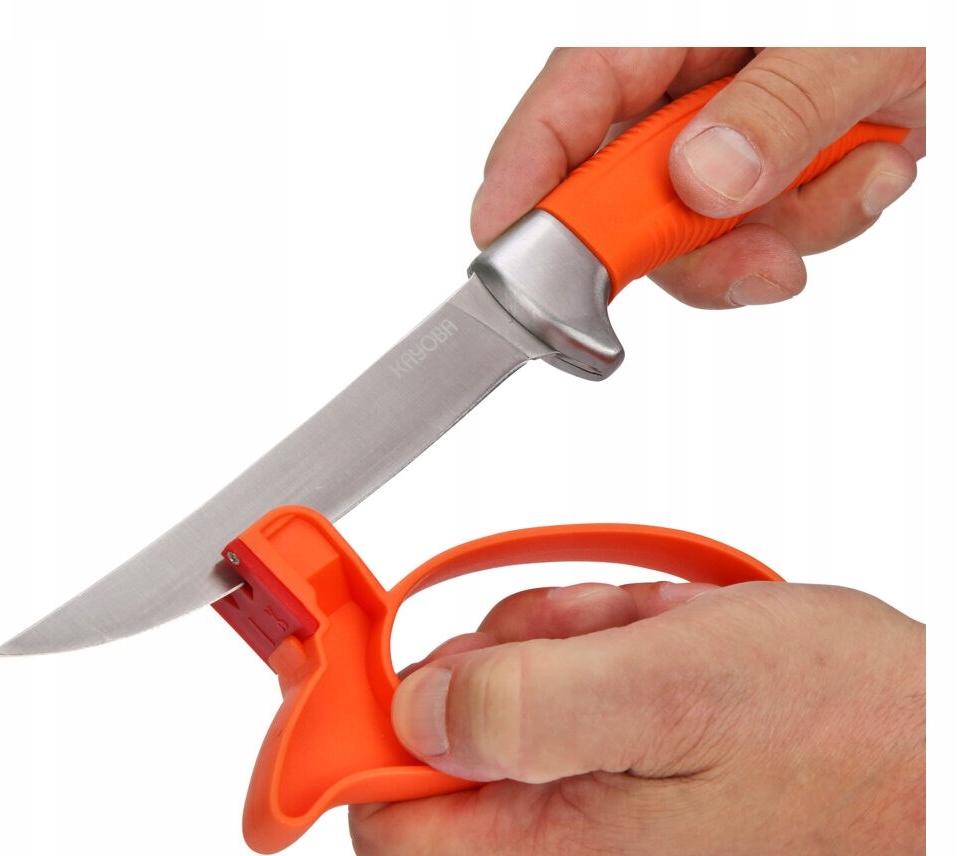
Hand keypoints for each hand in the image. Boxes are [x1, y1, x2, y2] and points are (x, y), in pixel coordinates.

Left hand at [349, 580, 924, 855]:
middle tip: (588, 635)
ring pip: (516, 707)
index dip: (364, 736)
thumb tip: (409, 713)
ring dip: (566, 647)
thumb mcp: (664, 684)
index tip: (377, 659)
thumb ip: (519, 704)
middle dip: (504, 664)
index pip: (390, 825)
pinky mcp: (640, 789)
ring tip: (653, 637)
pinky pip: (573, 703)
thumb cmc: (838, 718)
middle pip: (455, 746)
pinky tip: (665, 646)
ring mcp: (611, 827)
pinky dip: (603, 654)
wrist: (945, 736)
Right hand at [471, 47, 924, 307]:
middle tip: (765, 265)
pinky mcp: (764, 165)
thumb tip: (703, 180)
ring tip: (871, 169)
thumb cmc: (922, 4)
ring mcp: (724, 130)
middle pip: (625, 197)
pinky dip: (824, 220)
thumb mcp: (867, 36)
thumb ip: (782, 106)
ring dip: (789, 232)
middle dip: (696, 247)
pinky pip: (759, 233)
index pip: (569, 103)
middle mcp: (687, 81)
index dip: (526, 178)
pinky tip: (876, 163)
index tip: (503, 247)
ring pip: (698, 234)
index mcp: (676, 24)